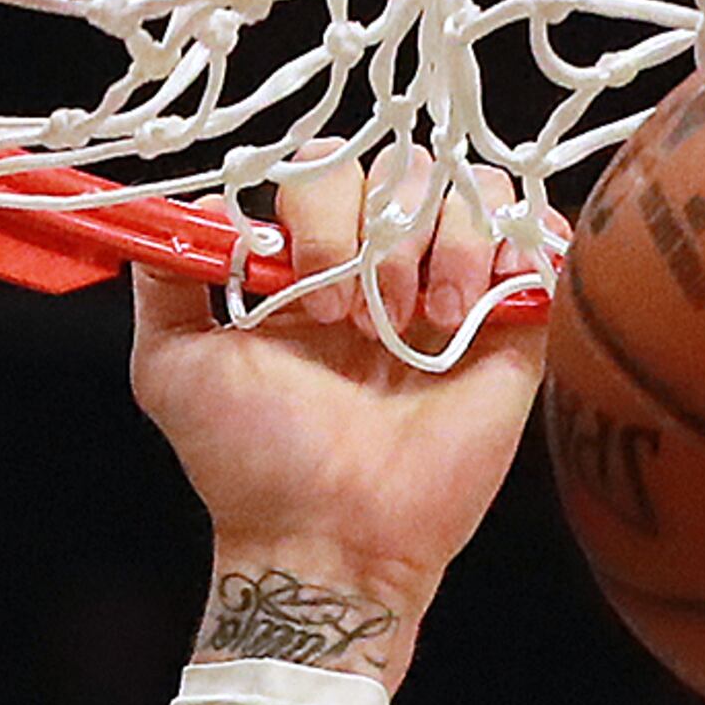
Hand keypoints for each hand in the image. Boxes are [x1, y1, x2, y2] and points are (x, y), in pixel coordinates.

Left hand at [130, 156, 543, 687]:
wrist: (328, 537)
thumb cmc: (251, 463)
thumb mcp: (172, 368)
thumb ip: (166, 282)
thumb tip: (203, 206)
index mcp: (312, 264)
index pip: (329, 168)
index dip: (322, 207)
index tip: (307, 290)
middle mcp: (382, 266)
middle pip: (403, 167)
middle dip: (381, 231)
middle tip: (366, 319)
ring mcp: (451, 290)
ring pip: (471, 190)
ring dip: (442, 245)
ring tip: (424, 325)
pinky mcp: (513, 322)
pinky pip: (537, 235)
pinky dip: (513, 247)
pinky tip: (472, 308)